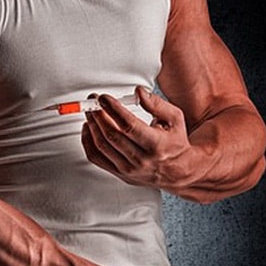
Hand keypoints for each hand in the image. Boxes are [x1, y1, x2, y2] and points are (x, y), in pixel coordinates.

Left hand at [81, 87, 195, 189]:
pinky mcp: (119, 173)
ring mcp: (128, 169)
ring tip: (90, 111)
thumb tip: (138, 92)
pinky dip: (87, 141)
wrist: (178, 171)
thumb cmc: (175, 142)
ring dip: (92, 125)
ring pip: (101, 146)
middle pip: (112, 135)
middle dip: (98, 114)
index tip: (103, 98)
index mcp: (157, 145)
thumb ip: (157, 103)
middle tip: (92, 100)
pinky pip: (95, 157)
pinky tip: (89, 127)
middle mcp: (141, 160)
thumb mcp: (175, 119)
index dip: (113, 109)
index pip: (129, 126)